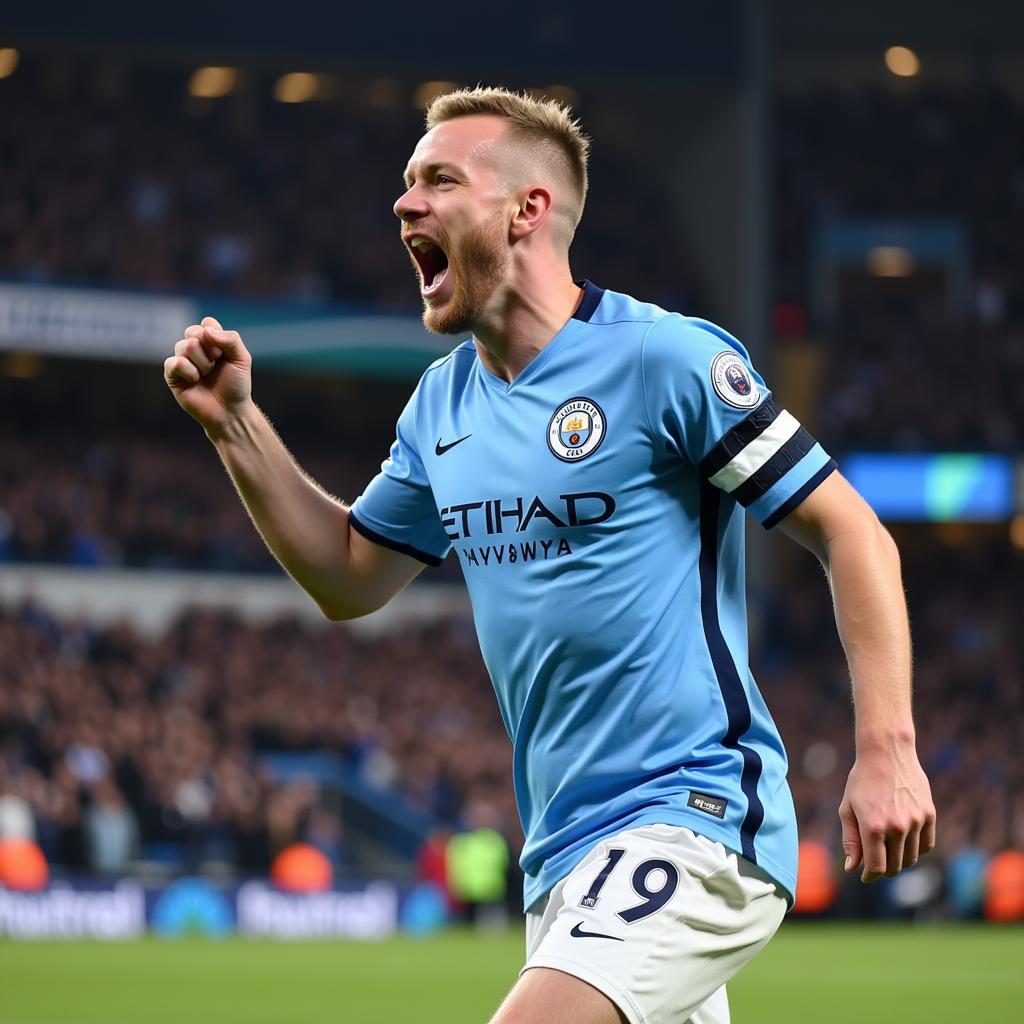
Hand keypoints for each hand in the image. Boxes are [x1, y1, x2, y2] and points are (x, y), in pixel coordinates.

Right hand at [164, 316, 253, 437]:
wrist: (229, 411)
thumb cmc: (236, 385)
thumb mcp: (242, 359)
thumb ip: (231, 339)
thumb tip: (207, 331)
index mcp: (211, 341)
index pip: (207, 323)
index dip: (217, 338)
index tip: (225, 354)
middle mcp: (194, 348)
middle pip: (193, 331)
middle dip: (210, 351)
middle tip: (215, 366)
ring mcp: (182, 360)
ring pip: (185, 346)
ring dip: (202, 363)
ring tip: (207, 375)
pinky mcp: (172, 374)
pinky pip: (174, 362)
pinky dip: (189, 372)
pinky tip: (195, 381)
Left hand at [839, 742, 936, 882]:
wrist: (886, 753)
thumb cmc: (861, 781)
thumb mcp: (848, 808)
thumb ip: (850, 840)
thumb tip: (852, 868)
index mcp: (873, 827)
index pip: (877, 868)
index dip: (870, 876)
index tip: (865, 876)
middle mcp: (897, 827)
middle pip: (895, 867)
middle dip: (883, 870)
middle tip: (875, 863)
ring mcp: (916, 821)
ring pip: (911, 858)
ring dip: (899, 861)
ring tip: (888, 851)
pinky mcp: (929, 815)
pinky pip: (926, 845)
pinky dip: (916, 850)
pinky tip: (904, 843)